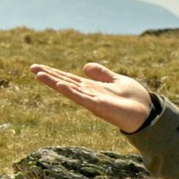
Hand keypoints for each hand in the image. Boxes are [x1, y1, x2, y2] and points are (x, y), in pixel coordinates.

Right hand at [29, 61, 154, 132]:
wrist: (146, 112)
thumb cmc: (133, 99)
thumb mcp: (116, 80)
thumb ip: (102, 74)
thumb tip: (85, 66)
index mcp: (91, 87)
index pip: (68, 78)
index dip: (54, 73)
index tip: (38, 67)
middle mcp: (88, 94)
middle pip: (65, 83)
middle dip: (49, 76)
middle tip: (32, 68)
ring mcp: (92, 100)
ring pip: (69, 90)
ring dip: (54, 82)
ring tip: (39, 74)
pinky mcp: (99, 106)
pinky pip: (82, 98)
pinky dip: (71, 91)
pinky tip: (60, 85)